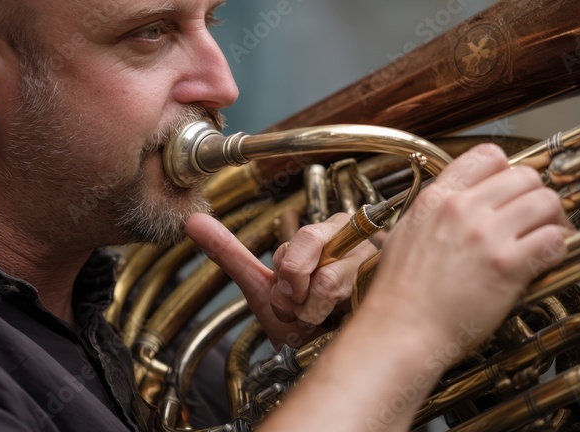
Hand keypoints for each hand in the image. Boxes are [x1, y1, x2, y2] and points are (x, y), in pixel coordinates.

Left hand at [184, 212, 376, 347]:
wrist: (324, 358)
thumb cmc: (301, 320)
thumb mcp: (262, 286)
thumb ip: (230, 252)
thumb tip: (193, 222)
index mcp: (325, 231)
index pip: (299, 238)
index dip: (287, 273)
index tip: (288, 293)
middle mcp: (352, 239)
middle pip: (312, 243)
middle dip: (296, 288)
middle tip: (300, 305)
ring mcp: (373, 261)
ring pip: (330, 279)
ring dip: (316, 309)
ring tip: (323, 315)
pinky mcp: (386, 284)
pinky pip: (352, 298)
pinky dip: (340, 317)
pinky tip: (344, 319)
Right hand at [362, 143, 571, 353]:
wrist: (400, 330)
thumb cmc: (400, 293)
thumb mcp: (407, 232)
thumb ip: (436, 211)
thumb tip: (458, 203)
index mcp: (438, 197)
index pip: (489, 156)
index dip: (509, 171)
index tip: (513, 191)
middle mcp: (463, 209)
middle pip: (525, 176)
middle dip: (537, 195)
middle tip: (540, 217)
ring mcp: (486, 235)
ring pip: (546, 201)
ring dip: (555, 220)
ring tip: (550, 236)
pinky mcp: (506, 265)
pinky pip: (553, 240)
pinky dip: (558, 247)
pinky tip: (548, 259)